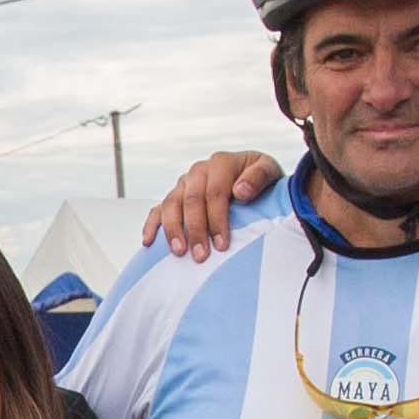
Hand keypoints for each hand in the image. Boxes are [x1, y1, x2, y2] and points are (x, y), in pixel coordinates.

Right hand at [143, 150, 283, 256]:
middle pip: (191, 200)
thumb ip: (258, 178)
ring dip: (173, 229)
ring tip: (179, 252)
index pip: (215, 192)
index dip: (217, 219)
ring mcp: (184, 183)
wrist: (253, 179)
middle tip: (201, 256)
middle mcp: (199, 171)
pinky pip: (158, 209)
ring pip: (171, 204)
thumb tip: (240, 191)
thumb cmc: (262, 180)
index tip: (222, 244)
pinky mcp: (176, 196)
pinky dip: (151, 225)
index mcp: (221, 163)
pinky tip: (148, 242)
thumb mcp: (269, 172)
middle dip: (195, 230)